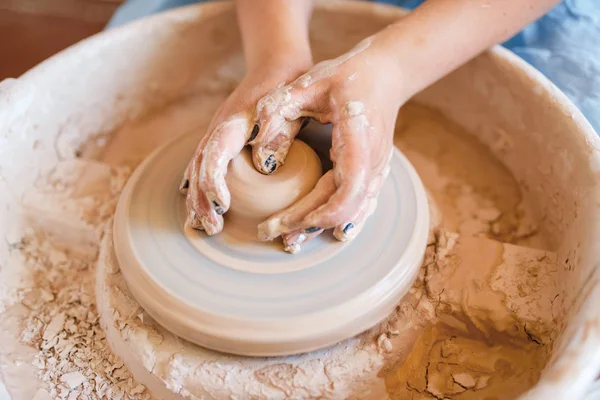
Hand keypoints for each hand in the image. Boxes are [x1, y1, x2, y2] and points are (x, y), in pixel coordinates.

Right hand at [179, 59, 310, 235]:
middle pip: (200, 167)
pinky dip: (198, 186)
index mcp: (233, 121)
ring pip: (198, 168)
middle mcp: (219, 127)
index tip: (222, 206)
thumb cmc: (288, 83)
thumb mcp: (290, 105)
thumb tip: (266, 167)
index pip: (214, 156)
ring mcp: (217, 132)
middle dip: (202, 200)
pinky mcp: (222, 137)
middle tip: (211, 228)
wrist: (277, 61)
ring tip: (201, 226)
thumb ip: (280, 132)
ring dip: (197, 198)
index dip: (214, 183)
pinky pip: (203, 164)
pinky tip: (199, 204)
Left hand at [252, 36, 405, 251]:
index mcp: (360, 140)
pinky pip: (359, 205)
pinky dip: (339, 222)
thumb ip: (279, 109)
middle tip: (268, 233)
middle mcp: (373, 162)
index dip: (321, 213)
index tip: (290, 223)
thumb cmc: (347, 75)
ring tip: (288, 241)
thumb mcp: (309, 82)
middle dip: (306, 225)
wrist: (386, 73)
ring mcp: (377, 170)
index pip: (347, 189)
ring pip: (353, 211)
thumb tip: (260, 156)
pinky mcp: (374, 172)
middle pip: (343, 207)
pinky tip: (320, 233)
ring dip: (321, 228)